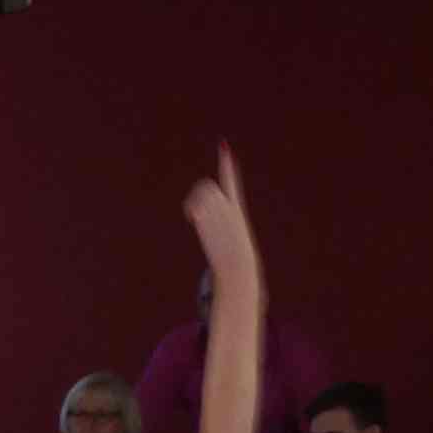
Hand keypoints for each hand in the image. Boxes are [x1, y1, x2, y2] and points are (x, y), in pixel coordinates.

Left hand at [184, 141, 259, 288]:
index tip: (223, 147)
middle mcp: (227, 207)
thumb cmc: (239, 270)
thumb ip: (230, 257)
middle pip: (208, 186)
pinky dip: (191, 208)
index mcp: (236, 213)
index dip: (226, 165)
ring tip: (196, 219)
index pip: (231, 183)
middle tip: (196, 213)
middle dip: (200, 195)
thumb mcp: (235, 259)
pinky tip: (193, 219)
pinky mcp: (208, 215)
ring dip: (194, 202)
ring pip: (201, 193)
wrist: (237, 268)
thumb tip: (242, 285)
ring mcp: (217, 210)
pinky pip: (194, 203)